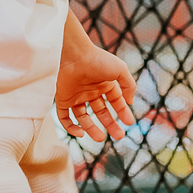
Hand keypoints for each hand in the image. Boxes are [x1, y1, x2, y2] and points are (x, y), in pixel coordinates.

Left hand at [56, 16, 135, 140]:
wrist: (73, 54)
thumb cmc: (97, 60)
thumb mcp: (120, 70)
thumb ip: (129, 86)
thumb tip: (130, 102)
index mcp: (104, 83)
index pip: (115, 102)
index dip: (123, 112)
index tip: (129, 123)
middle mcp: (91, 91)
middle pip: (101, 112)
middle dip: (110, 124)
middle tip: (119, 136)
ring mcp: (76, 96)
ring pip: (84, 117)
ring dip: (92, 129)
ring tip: (101, 138)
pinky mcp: (62, 99)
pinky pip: (65, 117)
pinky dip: (71, 127)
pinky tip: (81, 132)